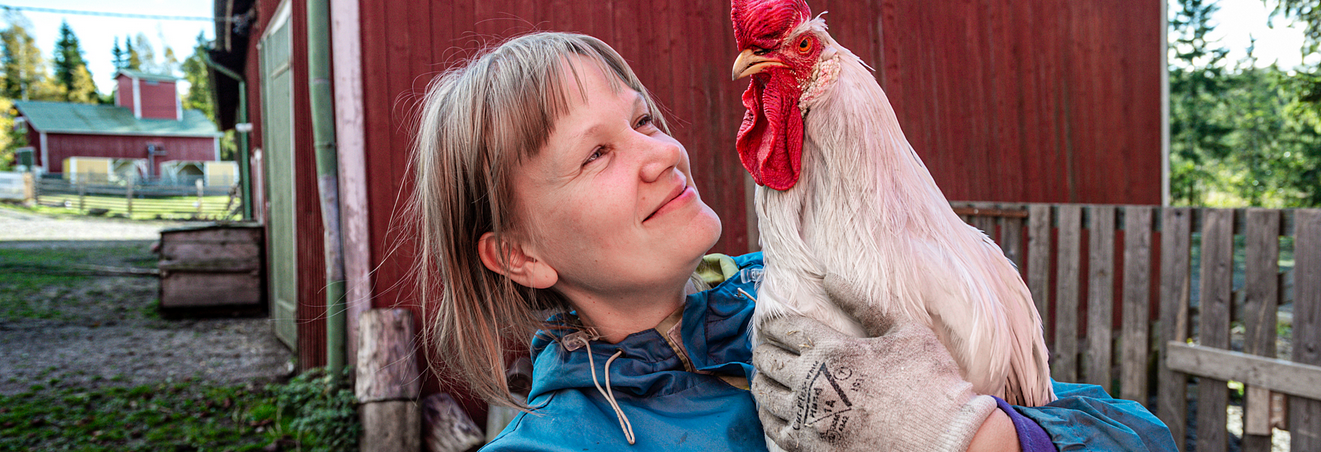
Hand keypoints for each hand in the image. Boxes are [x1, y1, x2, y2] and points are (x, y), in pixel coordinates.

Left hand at [751, 314, 997, 451]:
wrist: (947, 440)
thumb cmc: (932, 382)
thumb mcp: (905, 332)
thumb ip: (863, 305)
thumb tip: (829, 278)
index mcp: (834, 350)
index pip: (785, 329)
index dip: (774, 325)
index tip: (771, 327)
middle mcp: (813, 383)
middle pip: (768, 360)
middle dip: (764, 351)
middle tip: (765, 351)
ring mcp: (809, 418)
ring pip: (765, 394)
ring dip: (763, 381)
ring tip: (767, 377)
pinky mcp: (809, 447)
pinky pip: (772, 428)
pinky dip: (768, 415)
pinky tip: (774, 410)